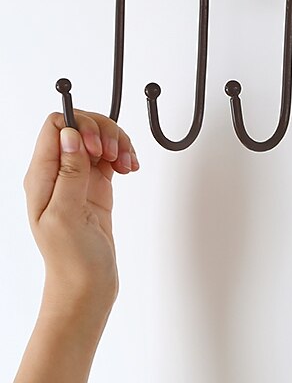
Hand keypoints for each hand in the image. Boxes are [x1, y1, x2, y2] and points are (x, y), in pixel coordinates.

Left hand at [16, 110, 139, 382]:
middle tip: (114, 155)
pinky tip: (130, 168)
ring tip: (127, 163)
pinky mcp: (96, 184)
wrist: (86, 285)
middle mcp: (58, 172)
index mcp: (42, 176)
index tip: (97, 147)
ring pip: (99, 137)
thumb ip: (68, 172)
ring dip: (118, 142)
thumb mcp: (66, 215)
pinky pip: (111, 154)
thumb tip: (70, 134)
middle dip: (104, 132)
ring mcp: (78, 176)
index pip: (56, 126)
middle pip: (81, 126)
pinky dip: (124, 154)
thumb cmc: (71, 258)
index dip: (81, 126)